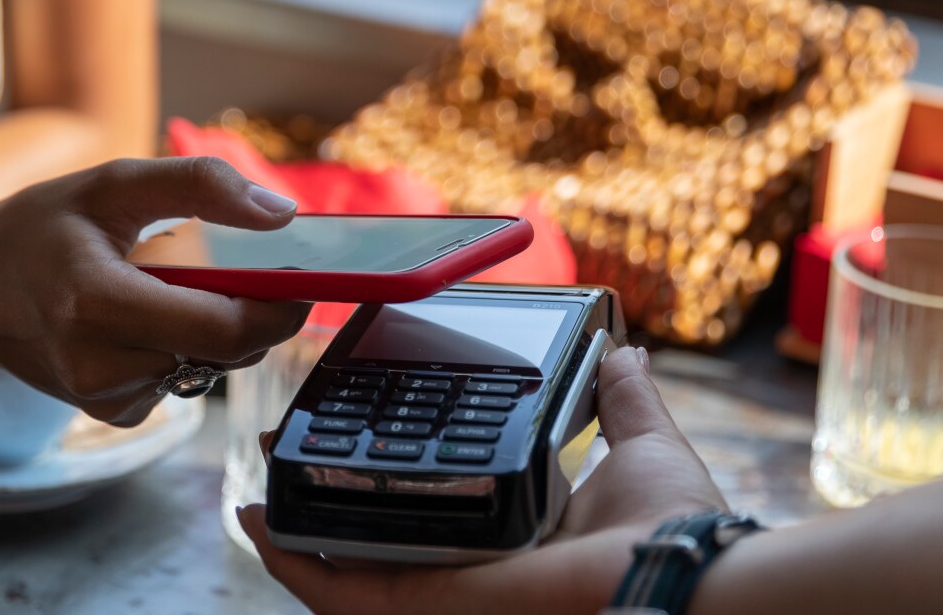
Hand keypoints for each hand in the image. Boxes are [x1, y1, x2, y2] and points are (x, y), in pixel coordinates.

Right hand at [0, 156, 311, 424]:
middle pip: (225, 351)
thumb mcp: (112, 182)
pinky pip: (183, 380)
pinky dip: (184, 347)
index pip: (222, 328)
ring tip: (170, 284)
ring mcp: (104, 396)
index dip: (279, 307)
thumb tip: (282, 213)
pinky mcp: (112, 412)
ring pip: (209, 366)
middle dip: (251, 310)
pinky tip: (146, 318)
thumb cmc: (39, 227)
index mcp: (95, 300)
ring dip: (215, 327)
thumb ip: (200, 185)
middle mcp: (98, 362)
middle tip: (244, 266)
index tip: (304, 276)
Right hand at [239, 346, 728, 614]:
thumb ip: (624, 403)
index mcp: (521, 540)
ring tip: (256, 498)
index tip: (359, 443)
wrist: (687, 587)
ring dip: (296, 536)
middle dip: (326, 513)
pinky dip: (298, 565)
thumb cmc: (682, 537)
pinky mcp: (426, 607)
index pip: (441, 520)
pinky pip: (344, 592)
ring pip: (347, 573)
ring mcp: (445, 597)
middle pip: (381, 548)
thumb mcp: (644, 451)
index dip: (394, 488)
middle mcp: (478, 575)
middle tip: (285, 468)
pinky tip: (262, 527)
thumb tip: (626, 352)